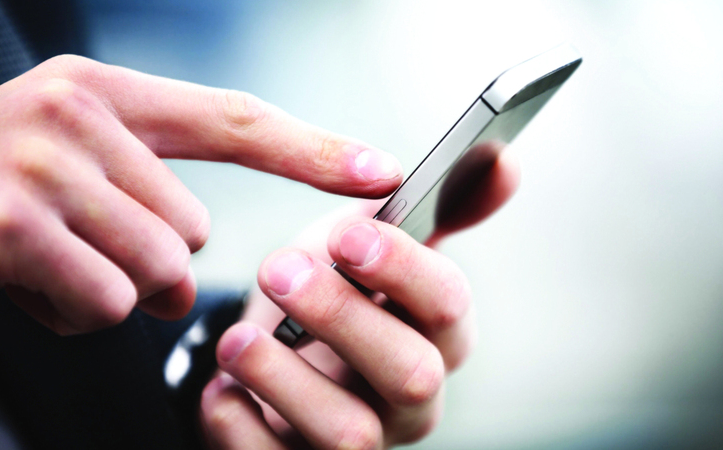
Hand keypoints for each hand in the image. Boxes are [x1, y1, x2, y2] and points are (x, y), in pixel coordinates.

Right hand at [0, 55, 401, 333]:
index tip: (381, 169)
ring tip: (53, 260)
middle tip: (83, 240)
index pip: (235, 120)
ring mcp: (41, 169)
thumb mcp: (72, 156)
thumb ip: (150, 183)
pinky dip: (75, 314)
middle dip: (151, 258)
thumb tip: (205, 250)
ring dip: (115, 288)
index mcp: (105, 95)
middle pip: (192, 228)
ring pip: (157, 273)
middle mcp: (76, 117)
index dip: (314, 149)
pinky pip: (107, 304)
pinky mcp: (12, 230)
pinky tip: (26, 281)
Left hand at [200, 150, 519, 448]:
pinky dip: (241, 428)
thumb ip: (435, 205)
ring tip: (236, 340)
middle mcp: (412, 397)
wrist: (282, 351)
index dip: (403, 271)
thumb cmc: (338, 291)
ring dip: (286, 380)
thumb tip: (500, 159)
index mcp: (437, 334)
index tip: (346, 235)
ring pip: (350, 436)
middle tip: (279, 270)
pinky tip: (221, 390)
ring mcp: (363, 439)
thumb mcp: (377, 241)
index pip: (450, 308)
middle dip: (344, 318)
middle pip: (411, 374)